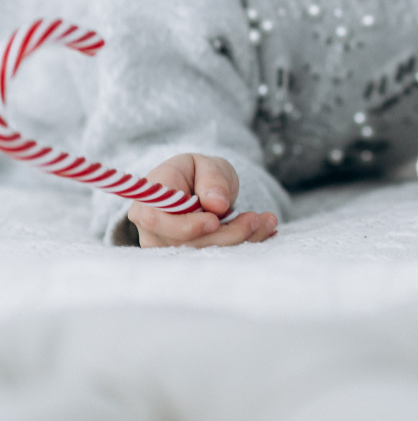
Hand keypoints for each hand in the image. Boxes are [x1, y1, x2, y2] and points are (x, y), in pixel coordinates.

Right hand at [128, 153, 277, 247]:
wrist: (198, 187)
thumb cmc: (197, 172)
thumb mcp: (207, 164)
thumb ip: (212, 179)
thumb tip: (217, 204)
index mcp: (148, 198)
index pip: (154, 219)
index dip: (184, 226)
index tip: (214, 221)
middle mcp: (152, 228)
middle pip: (184, 243)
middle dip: (225, 234)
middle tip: (256, 219)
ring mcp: (167, 247)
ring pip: (203, 254)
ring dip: (240, 240)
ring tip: (266, 221)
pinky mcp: (188, 256)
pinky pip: (215, 257)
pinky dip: (243, 244)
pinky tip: (264, 231)